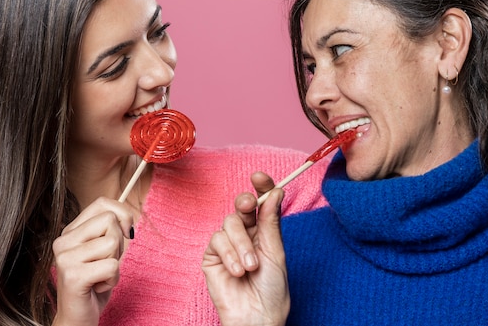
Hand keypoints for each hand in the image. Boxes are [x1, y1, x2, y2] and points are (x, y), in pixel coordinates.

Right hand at [52, 197, 132, 325]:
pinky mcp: (72, 275)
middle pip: (110, 220)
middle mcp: (63, 241)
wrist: (77, 319)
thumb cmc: (95, 284)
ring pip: (112, 242)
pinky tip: (98, 287)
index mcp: (70, 231)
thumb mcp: (104, 251)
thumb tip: (129, 216)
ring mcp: (65, 258)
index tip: (126, 232)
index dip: (122, 214)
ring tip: (101, 276)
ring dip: (116, 264)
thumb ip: (111, 230)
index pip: (102, 203)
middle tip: (106, 263)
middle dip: (119, 244)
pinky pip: (112, 266)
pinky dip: (113, 279)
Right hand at [202, 172, 288, 325]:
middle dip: (245, 203)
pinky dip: (228, 254)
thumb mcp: (275, 252)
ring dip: (241, 244)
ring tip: (250, 267)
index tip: (259, 177)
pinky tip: (237, 271)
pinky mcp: (212, 256)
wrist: (256, 317)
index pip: (262, 202)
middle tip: (249, 206)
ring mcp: (228, 244)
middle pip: (242, 206)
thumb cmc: (271, 290)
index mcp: (264, 231)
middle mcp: (246, 234)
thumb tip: (276, 192)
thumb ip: (271, 222)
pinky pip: (216, 240)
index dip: (261, 187)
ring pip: (229, 223)